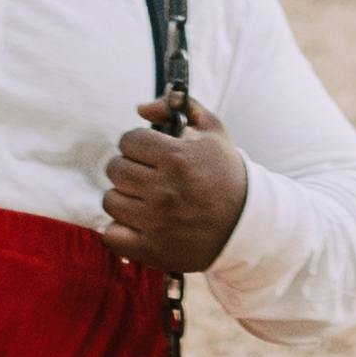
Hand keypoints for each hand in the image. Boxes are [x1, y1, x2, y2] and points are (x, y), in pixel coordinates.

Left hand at [102, 102, 250, 273]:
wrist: (245, 224)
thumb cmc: (225, 173)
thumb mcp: (213, 131)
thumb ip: (178, 107)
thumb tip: (140, 108)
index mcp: (177, 158)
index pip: (128, 140)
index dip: (137, 143)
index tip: (148, 152)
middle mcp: (164, 190)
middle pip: (115, 169)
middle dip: (128, 167)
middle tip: (145, 174)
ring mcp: (156, 222)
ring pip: (110, 200)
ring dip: (123, 196)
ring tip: (141, 198)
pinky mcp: (151, 249)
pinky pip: (111, 235)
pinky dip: (118, 229)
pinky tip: (135, 222)